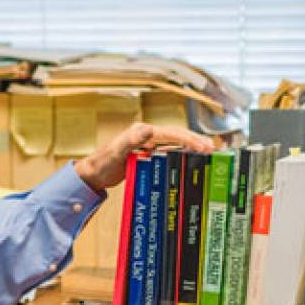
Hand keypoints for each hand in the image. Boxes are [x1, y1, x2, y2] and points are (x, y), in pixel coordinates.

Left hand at [74, 122, 214, 191]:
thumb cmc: (101, 163)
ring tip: (208, 154)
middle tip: (212, 150)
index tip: (203, 146)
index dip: (189, 139)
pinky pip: (168, 153)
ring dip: (191, 148)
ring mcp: (147, 145)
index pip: (171, 133)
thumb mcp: (116, 152)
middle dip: (195, 141)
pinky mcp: (147, 155)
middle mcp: (146, 135)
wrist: (92, 175)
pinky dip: (181, 155)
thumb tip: (148, 129)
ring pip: (175, 144)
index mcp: (142, 132)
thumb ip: (130, 140)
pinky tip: (190, 161)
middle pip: (177, 136)